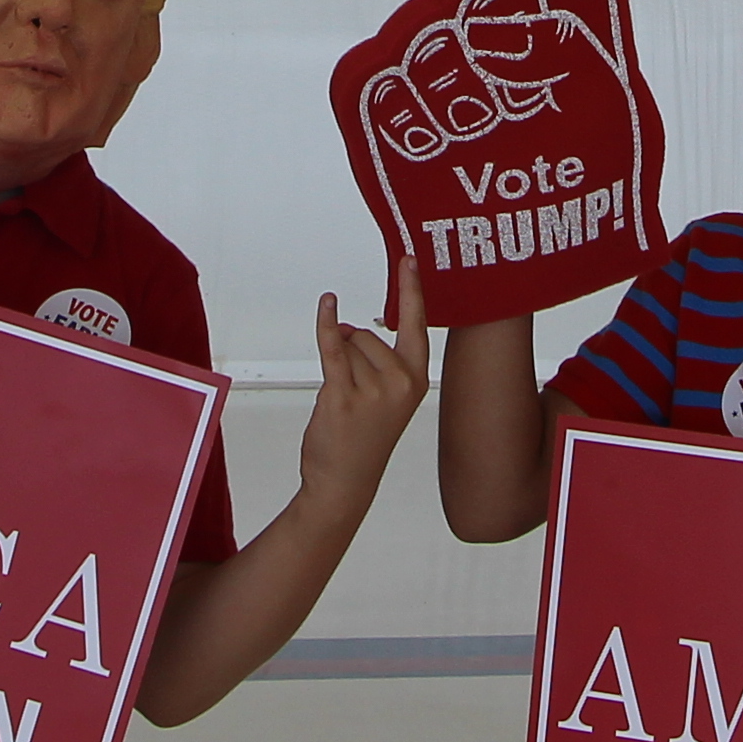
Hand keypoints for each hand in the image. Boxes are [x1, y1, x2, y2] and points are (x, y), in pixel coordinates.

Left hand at [307, 256, 432, 494]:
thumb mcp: (386, 398)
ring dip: (337, 365)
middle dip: (351, 352)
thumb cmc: (363, 439)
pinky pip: (332, 347)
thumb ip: (375, 359)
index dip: (412, 290)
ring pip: (346, 345)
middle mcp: (400, 382)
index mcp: (417, 380)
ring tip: (343, 401)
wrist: (345, 482)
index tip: (409, 259)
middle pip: (366, 334)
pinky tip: (326, 304)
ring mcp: (373, 390)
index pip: (416, 325)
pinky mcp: (343, 395)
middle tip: (353, 393)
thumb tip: (345, 326)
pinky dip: (325, 323)